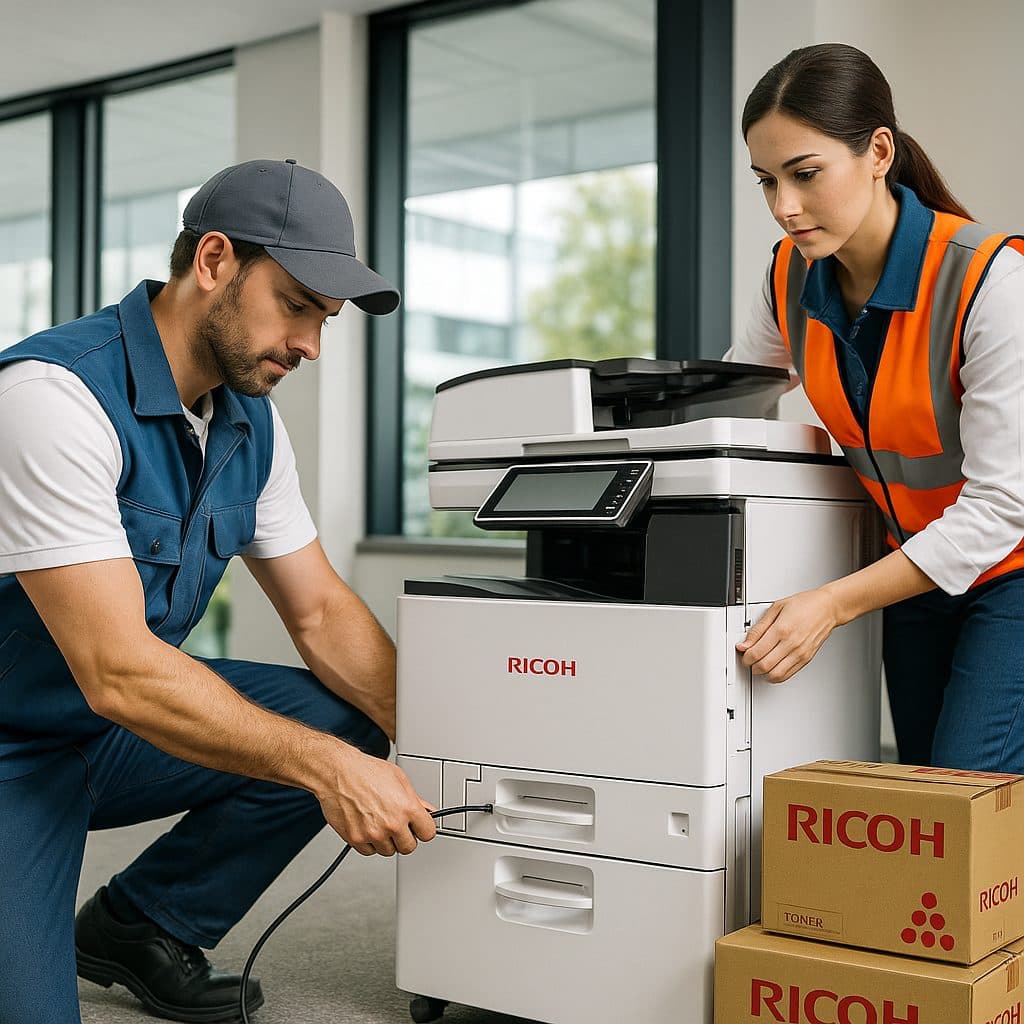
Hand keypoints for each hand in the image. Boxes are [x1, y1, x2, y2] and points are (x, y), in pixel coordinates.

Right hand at [318, 744, 436, 856]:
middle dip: (405, 837)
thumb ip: (415, 799)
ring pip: (388, 851)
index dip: (423, 829)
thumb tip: (427, 811)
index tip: (419, 827)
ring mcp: (374, 834)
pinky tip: (367, 826)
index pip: (428, 833)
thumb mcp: (399, 778)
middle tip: (398, 825)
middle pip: (409, 847)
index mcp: (407, 808)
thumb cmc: (366, 771)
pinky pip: (369, 851)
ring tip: (379, 822)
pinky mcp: (356, 839)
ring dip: (386, 841)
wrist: (338, 772)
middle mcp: (392, 824)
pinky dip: (369, 843)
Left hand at [735, 588, 840, 682]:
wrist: (827, 608)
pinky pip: (787, 675)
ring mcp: (800, 653)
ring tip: (760, 663)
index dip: (745, 657)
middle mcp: (791, 644)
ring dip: (763, 673)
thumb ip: (758, 628)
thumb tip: (744, 643)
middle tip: (749, 659)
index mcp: (781, 629)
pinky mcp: (806, 659)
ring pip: (775, 675)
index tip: (743, 653)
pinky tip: (772, 667)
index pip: (756, 653)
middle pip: (764, 666)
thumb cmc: (804, 605)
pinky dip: (776, 675)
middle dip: (751, 666)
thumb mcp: (775, 609)